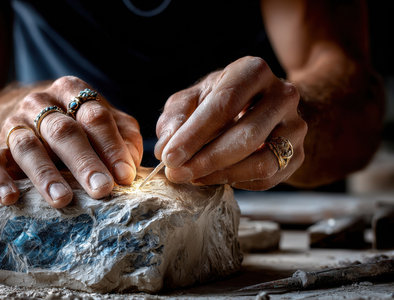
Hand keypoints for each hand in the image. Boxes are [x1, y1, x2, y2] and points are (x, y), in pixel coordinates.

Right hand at [0, 76, 142, 207]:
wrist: (22, 118)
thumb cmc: (73, 123)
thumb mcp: (100, 121)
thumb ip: (122, 137)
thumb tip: (130, 168)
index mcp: (72, 92)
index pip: (95, 116)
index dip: (112, 146)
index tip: (124, 176)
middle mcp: (41, 104)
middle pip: (63, 131)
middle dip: (84, 162)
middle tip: (101, 189)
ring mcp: (15, 124)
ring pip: (28, 147)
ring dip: (46, 175)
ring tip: (62, 200)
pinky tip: (10, 197)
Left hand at [155, 57, 306, 189]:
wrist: (263, 109)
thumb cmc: (221, 101)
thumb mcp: (194, 98)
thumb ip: (177, 116)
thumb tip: (165, 147)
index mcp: (253, 72)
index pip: (223, 104)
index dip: (194, 134)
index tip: (169, 157)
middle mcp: (282, 95)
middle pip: (245, 135)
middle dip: (205, 160)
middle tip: (177, 174)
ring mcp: (296, 125)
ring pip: (262, 161)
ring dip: (222, 175)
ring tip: (194, 177)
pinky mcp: (298, 153)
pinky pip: (269, 177)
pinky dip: (238, 181)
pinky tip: (216, 177)